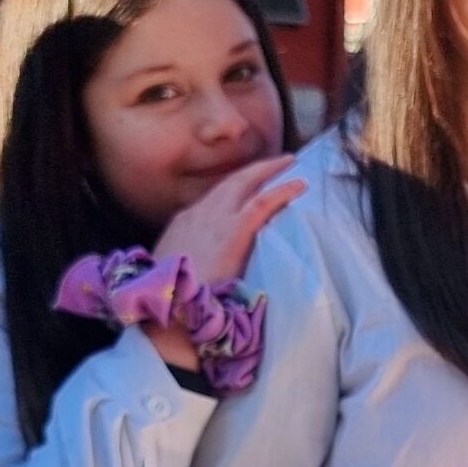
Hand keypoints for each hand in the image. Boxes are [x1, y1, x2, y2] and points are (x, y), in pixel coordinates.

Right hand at [147, 156, 304, 372]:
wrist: (168, 304)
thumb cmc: (171, 296)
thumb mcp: (173, 268)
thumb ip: (190, 257)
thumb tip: (203, 261)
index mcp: (184, 221)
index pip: (213, 197)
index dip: (234, 187)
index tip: (249, 183)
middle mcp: (199, 212)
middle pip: (229, 182)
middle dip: (253, 169)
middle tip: (276, 162)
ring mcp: (216, 219)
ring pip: (246, 183)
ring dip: (269, 170)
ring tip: (289, 163)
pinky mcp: (234, 231)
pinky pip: (262, 202)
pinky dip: (282, 190)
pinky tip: (299, 185)